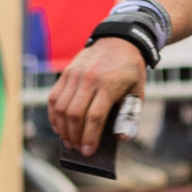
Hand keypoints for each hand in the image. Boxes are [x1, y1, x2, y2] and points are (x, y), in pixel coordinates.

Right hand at [48, 37, 145, 156]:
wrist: (119, 40)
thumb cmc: (130, 71)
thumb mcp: (138, 92)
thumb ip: (130, 116)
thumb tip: (119, 138)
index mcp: (109, 85)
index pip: (95, 117)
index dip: (90, 137)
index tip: (88, 152)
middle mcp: (89, 79)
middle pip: (75, 114)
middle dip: (75, 136)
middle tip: (77, 149)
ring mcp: (75, 75)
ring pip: (61, 107)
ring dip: (63, 128)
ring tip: (68, 141)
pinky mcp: (66, 72)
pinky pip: (54, 97)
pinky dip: (54, 115)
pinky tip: (59, 126)